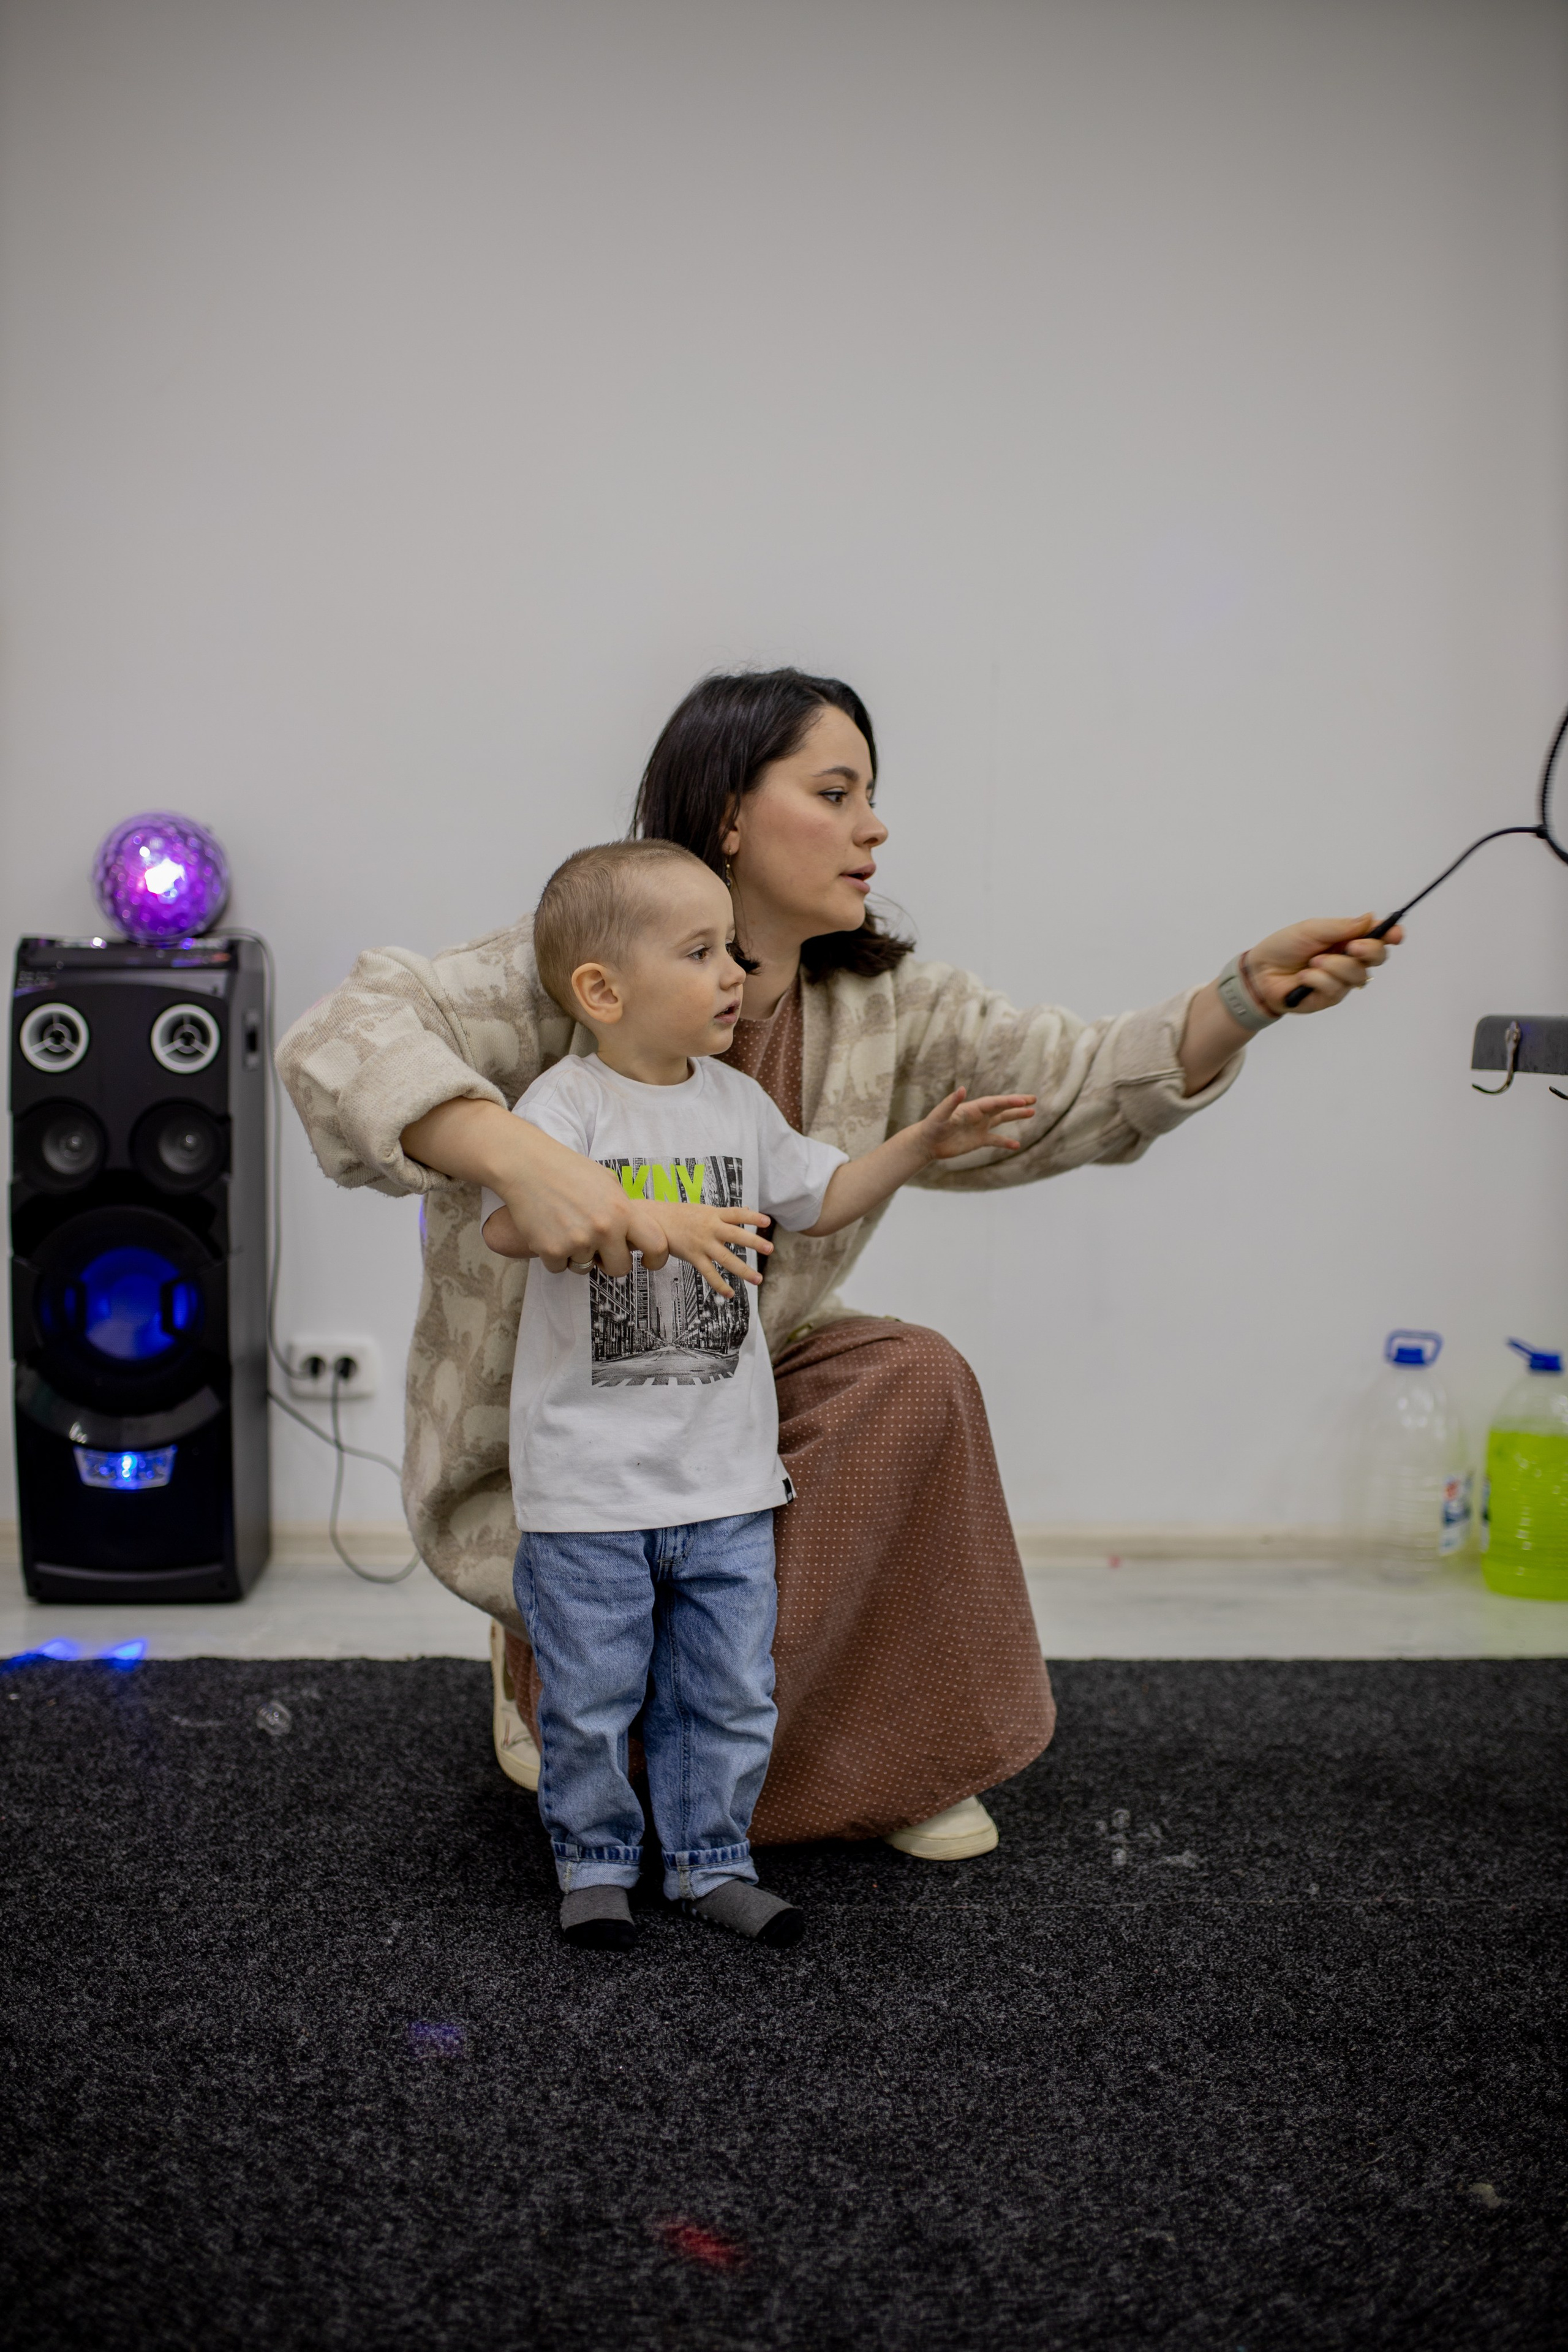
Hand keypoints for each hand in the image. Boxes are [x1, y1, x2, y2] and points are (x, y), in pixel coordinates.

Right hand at [403, 1098, 671, 1272]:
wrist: (527, 1166)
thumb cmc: (568, 1171)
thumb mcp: (608, 1184)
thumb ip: (624, 1211)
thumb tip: (636, 1236)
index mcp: (623, 1210)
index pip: (656, 1245)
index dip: (656, 1259)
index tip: (648, 1262)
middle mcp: (604, 1229)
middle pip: (619, 1269)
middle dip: (609, 1262)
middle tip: (596, 1247)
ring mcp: (578, 1242)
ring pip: (585, 1268)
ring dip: (577, 1255)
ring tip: (566, 1227)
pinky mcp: (552, 1251)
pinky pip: (560, 1267)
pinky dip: (553, 1255)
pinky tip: (548, 1230)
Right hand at [648, 1201, 773, 1298]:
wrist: (655, 1220)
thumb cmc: (681, 1215)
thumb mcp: (704, 1210)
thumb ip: (725, 1214)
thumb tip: (746, 1210)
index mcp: (714, 1214)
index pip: (737, 1214)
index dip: (752, 1217)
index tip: (767, 1221)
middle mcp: (710, 1228)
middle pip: (736, 1235)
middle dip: (753, 1242)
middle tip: (770, 1248)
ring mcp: (702, 1243)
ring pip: (726, 1258)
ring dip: (743, 1270)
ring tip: (758, 1279)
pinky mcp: (693, 1256)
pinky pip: (709, 1272)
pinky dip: (719, 1284)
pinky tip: (730, 1293)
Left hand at [912, 1088, 1037, 1161]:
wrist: (926, 1143)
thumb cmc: (931, 1126)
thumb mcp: (940, 1115)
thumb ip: (951, 1102)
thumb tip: (961, 1089)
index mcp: (972, 1108)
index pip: (994, 1103)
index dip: (1008, 1101)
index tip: (1023, 1101)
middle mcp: (978, 1115)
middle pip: (1002, 1107)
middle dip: (1017, 1103)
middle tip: (1033, 1099)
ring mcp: (979, 1127)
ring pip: (1002, 1119)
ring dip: (1016, 1116)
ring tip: (1032, 1113)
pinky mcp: (978, 1140)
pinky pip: (995, 1140)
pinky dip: (1006, 1142)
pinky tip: (1017, 1145)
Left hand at [1246, 915, 1403, 1014]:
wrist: (1260, 972)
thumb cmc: (1284, 947)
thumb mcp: (1312, 929)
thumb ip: (1342, 926)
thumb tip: (1371, 918)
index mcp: (1348, 939)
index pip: (1378, 937)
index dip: (1392, 935)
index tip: (1396, 934)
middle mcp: (1349, 960)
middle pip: (1378, 957)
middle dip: (1368, 951)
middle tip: (1352, 947)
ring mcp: (1341, 980)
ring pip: (1357, 975)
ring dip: (1334, 966)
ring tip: (1313, 962)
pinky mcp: (1329, 998)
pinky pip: (1336, 989)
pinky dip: (1318, 979)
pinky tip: (1303, 977)